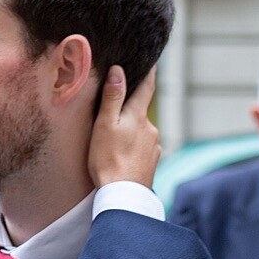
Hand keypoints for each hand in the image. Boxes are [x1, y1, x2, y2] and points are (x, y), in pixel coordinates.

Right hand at [87, 66, 160, 189]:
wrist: (123, 195)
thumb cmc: (108, 159)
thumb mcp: (104, 124)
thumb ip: (112, 97)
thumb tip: (118, 70)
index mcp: (138, 116)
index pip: (146, 87)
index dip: (149, 73)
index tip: (152, 63)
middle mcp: (150, 128)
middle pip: (140, 111)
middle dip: (130, 108)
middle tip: (115, 110)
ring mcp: (153, 146)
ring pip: (141, 131)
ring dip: (130, 131)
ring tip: (113, 139)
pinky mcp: (152, 162)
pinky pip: (142, 148)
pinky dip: (133, 147)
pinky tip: (122, 155)